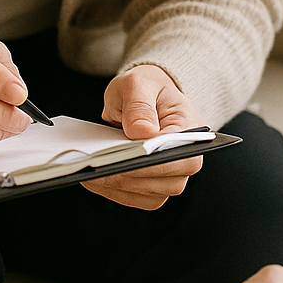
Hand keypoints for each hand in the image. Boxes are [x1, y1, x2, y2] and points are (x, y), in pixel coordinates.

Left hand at [81, 64, 205, 209]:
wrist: (144, 95)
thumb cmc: (146, 88)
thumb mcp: (139, 84)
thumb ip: (139, 106)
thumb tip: (142, 133)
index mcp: (192, 130)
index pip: (181, 157)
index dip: (154, 163)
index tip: (125, 159)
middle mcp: (187, 158)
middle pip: (166, 182)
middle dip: (130, 177)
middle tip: (98, 169)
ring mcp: (172, 176)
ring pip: (150, 196)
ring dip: (120, 187)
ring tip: (90, 174)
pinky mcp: (154, 186)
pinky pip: (137, 198)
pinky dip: (115, 192)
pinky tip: (95, 179)